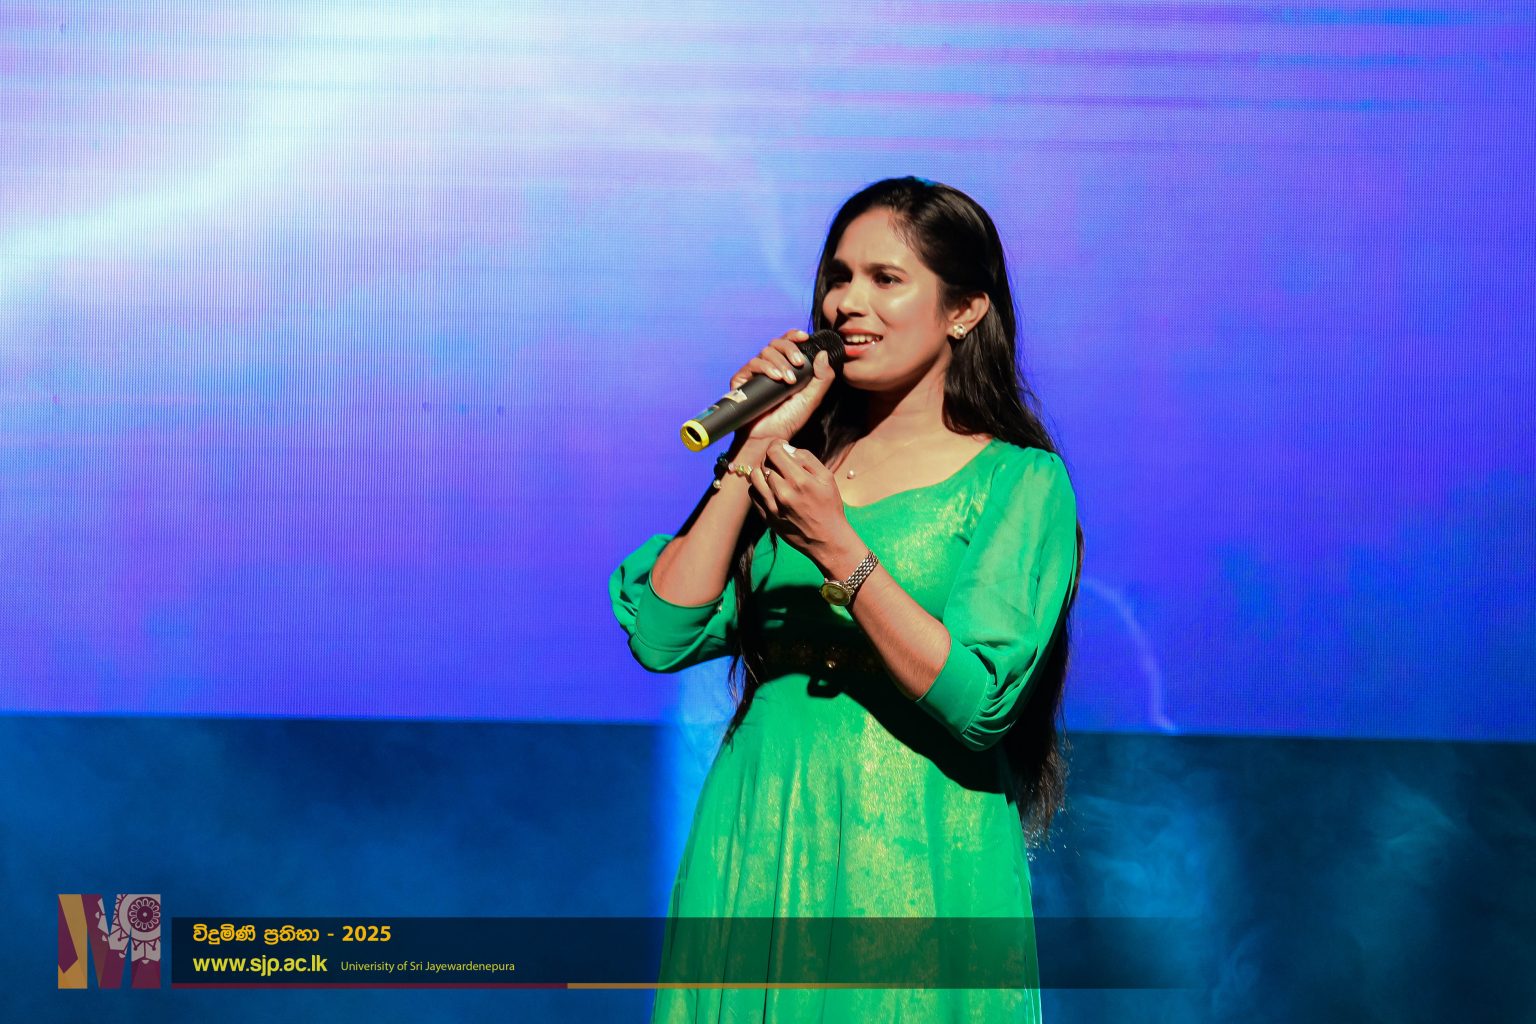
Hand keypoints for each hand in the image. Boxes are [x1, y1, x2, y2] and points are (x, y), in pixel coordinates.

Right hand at [728, 330, 835, 442]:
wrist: (769, 437)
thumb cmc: (789, 420)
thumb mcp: (812, 398)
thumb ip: (823, 377)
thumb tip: (823, 354)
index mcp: (785, 368)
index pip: (787, 344)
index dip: (794, 336)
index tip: (805, 337)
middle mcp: (768, 367)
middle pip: (776, 343)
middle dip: (790, 349)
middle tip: (799, 363)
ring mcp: (754, 373)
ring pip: (766, 351)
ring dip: (780, 362)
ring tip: (789, 380)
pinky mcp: (741, 379)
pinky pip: (753, 363)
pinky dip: (767, 368)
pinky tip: (777, 379)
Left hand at [748, 439, 857, 562]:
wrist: (826, 539)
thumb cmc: (829, 506)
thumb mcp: (827, 477)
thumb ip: (807, 459)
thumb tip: (787, 449)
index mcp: (800, 480)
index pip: (774, 451)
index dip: (777, 445)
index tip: (782, 447)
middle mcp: (783, 492)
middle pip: (764, 463)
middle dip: (772, 459)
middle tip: (782, 463)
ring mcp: (772, 506)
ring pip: (755, 477)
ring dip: (763, 472)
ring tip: (774, 476)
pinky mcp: (766, 517)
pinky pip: (753, 494)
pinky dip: (759, 488)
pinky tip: (771, 490)